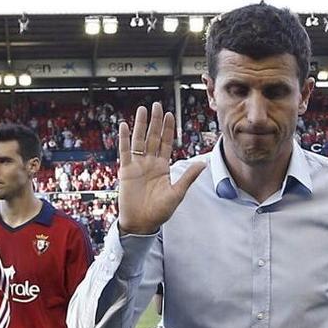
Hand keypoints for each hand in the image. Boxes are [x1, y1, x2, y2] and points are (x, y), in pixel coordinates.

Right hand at [117, 102, 206, 234]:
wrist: (142, 222)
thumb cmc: (160, 211)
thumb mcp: (177, 193)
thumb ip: (188, 176)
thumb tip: (203, 163)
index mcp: (162, 167)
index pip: (166, 143)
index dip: (168, 129)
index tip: (171, 115)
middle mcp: (149, 163)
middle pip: (153, 137)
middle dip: (156, 121)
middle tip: (157, 105)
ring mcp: (137, 165)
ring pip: (139, 140)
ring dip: (140, 125)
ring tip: (142, 110)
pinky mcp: (126, 170)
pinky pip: (124, 151)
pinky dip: (124, 138)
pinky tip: (124, 125)